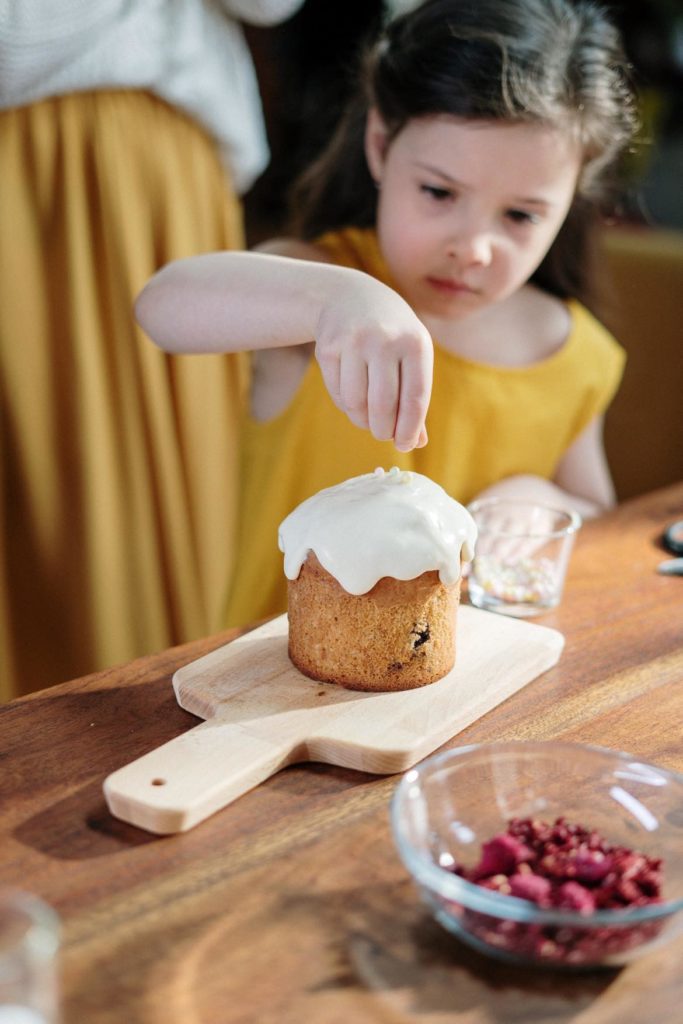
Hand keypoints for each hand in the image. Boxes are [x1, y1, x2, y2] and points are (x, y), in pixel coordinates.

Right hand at [314, 272, 432, 450]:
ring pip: (356, 403)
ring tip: (368, 419)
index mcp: (415, 343)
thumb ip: (415, 397)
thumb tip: (417, 442)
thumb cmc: (392, 335)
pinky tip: (354, 398)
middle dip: (384, 430)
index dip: (410, 429)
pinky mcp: (328, 347)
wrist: (352, 296)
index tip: (406, 445)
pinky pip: (338, 393)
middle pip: (383, 406)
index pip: (415, 399)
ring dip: (362, 421)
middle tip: (383, 435)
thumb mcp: (412, 355)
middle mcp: (384, 340)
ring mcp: (353, 341)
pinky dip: (347, 405)